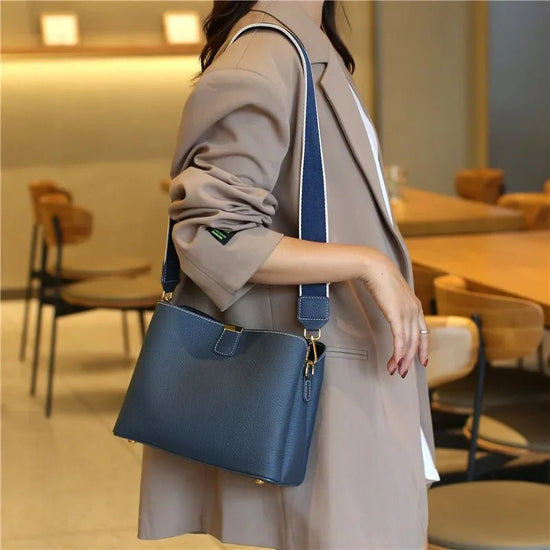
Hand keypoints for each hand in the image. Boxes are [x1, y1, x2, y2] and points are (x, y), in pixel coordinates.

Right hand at [359, 250, 427, 377]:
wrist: (376, 268)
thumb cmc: (381, 277)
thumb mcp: (393, 294)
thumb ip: (396, 304)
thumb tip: (392, 310)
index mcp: (416, 307)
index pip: (423, 333)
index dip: (423, 348)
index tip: (421, 360)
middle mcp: (415, 311)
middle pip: (416, 342)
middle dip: (410, 359)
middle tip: (403, 371)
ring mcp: (407, 314)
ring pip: (408, 343)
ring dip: (402, 359)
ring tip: (395, 369)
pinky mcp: (397, 316)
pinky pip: (400, 339)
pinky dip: (398, 352)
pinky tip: (395, 359)